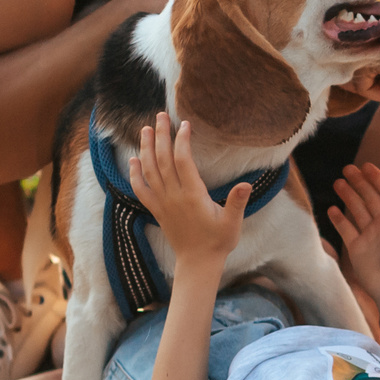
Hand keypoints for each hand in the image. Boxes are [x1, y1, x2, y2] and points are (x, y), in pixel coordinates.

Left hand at [125, 113, 249, 265]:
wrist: (197, 263)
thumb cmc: (218, 241)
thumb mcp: (233, 222)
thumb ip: (237, 202)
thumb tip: (245, 185)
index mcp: (193, 196)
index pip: (183, 161)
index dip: (182, 141)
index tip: (184, 124)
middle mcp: (174, 197)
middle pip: (163, 160)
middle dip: (161, 136)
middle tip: (160, 116)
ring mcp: (163, 203)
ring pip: (149, 171)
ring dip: (145, 149)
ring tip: (145, 129)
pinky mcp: (156, 210)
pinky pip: (141, 189)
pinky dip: (135, 174)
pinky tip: (133, 159)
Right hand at [328, 162, 379, 301]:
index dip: (377, 178)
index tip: (366, 166)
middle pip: (369, 197)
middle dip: (359, 183)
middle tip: (347, 168)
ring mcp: (369, 235)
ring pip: (356, 210)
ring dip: (348, 196)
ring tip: (337, 182)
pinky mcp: (356, 248)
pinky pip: (346, 229)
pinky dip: (338, 219)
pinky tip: (332, 208)